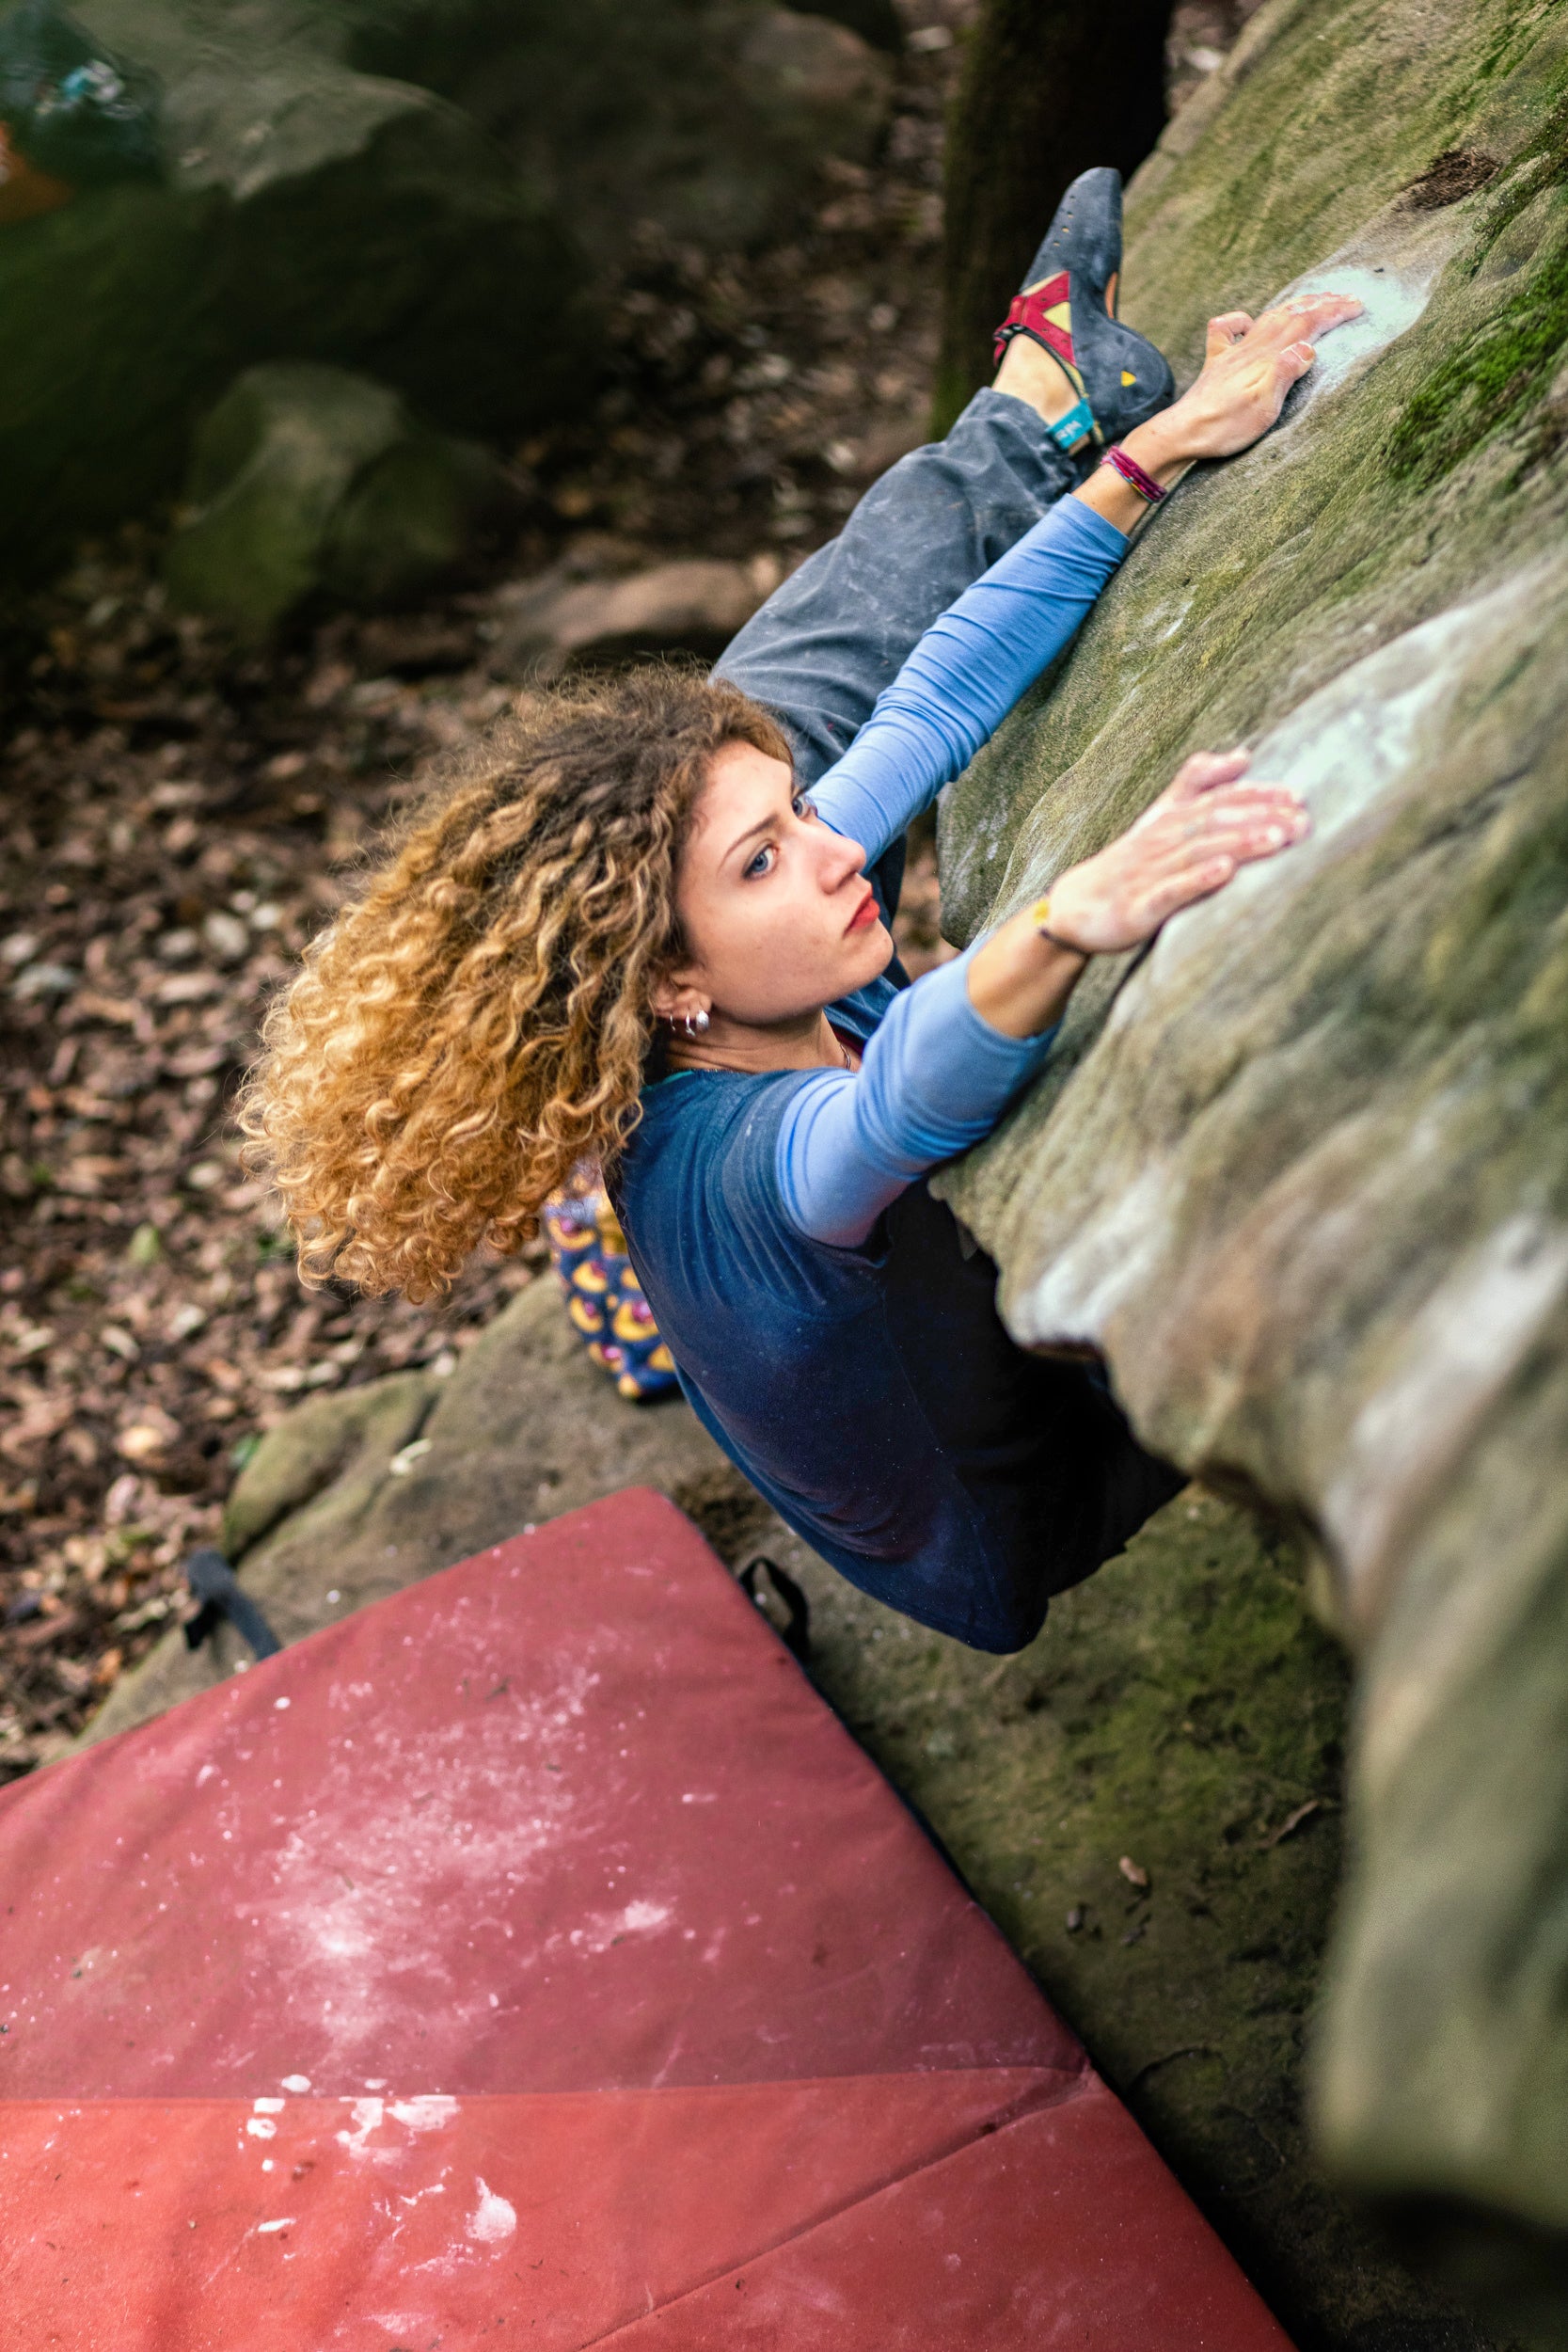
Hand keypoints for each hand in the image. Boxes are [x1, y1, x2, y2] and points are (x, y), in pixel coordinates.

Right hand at [1045, 749, 1308, 954]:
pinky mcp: (1138, 907)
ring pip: (1197, 851)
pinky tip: (1223, 872)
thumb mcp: (1161, 817)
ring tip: (1275, 841)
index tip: (1297, 798)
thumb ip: (1199, 782)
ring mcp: (1148, 872)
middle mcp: (1160, 840)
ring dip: (1237, 844)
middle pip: (1213, 821)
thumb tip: (1243, 754)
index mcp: (1170, 820)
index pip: (1218, 799)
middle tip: (1301, 823)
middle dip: (1258, 819)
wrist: (1075, 907)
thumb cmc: (1130, 863)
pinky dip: (1196, 880)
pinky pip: (1169, 890)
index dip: (1256, 795)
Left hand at [1131, 292, 1364, 468]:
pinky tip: (1247, 321)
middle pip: (1290, 315)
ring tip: (1313, 300)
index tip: (1357, 305)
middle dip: (1320, 304)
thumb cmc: (1223, 427)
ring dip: (1293, 306)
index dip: (1333, 312)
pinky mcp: (1216, 364)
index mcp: (1266, 357)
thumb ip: (1284, 374)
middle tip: (1345, 298)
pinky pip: (1226, 331)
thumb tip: (1309, 346)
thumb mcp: (1262, 408)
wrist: (1182, 434)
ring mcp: (1232, 354)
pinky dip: (1240, 320)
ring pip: (1267, 319)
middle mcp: (1250, 348)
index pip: (1306, 325)